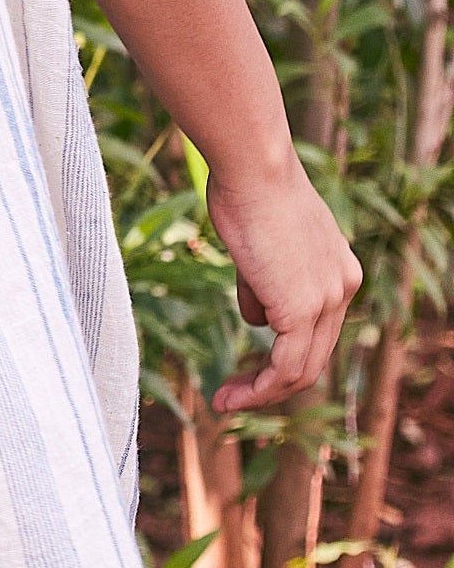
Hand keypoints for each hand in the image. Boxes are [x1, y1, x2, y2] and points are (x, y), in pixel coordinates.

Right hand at [205, 155, 361, 415]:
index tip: (248, 367)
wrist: (253, 166)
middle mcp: (342, 288)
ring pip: (301, 370)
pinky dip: (259, 389)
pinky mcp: (302, 309)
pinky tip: (232, 395)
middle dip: (271, 383)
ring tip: (225, 401)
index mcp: (339, 272)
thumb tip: (256, 318)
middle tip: (232, 394)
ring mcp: (327, 301)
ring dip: (261, 392)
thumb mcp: (260, 245)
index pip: (316, 331)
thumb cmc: (247, 189)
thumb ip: (264, 284)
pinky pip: (285, 368)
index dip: (282, 355)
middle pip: (313, 357)